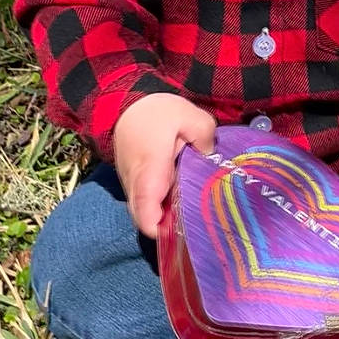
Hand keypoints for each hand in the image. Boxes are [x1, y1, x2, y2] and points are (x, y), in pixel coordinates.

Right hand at [113, 93, 215, 238]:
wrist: (126, 105)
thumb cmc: (156, 113)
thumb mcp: (189, 116)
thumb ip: (205, 137)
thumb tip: (212, 159)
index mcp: (150, 175)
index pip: (148, 218)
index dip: (166, 233)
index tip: (189, 229)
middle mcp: (137, 188)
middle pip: (151, 223)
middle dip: (173, 228)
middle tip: (200, 219)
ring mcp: (134, 188)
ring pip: (150, 214)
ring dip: (170, 216)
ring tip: (197, 207)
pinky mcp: (137, 184)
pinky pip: (149, 203)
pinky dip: (165, 204)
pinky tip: (186, 194)